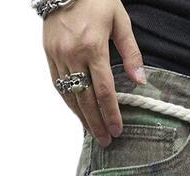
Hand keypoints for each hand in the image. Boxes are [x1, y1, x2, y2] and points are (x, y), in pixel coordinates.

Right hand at [43, 0, 145, 144]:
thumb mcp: (120, 20)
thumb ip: (131, 53)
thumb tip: (140, 82)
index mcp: (93, 47)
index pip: (104, 91)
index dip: (111, 114)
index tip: (117, 130)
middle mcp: (73, 54)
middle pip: (86, 99)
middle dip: (97, 124)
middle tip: (106, 141)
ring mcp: (58, 55)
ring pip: (70, 95)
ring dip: (82, 118)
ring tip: (93, 133)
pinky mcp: (49, 53)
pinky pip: (58, 85)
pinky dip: (69, 102)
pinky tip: (78, 113)